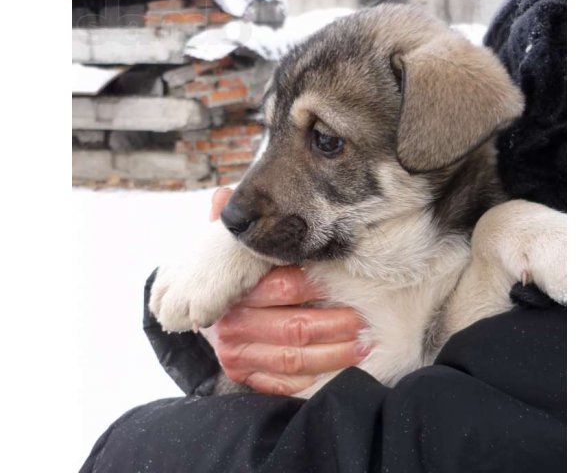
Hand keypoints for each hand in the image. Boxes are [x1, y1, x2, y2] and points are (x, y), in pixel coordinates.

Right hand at [200, 188, 368, 395]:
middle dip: (335, 325)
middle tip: (364, 320)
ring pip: (294, 360)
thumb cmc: (233, 282)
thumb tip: (222, 194)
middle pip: (294, 327)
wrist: (205, 319)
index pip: (283, 288)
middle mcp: (233, 326)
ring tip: (364, 344)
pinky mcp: (246, 378)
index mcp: (235, 292)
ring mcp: (239, 356)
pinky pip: (283, 385)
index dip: (317, 287)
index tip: (346, 284)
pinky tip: (341, 370)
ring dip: (334, 354)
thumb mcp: (228, 253)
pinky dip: (314, 380)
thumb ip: (233, 230)